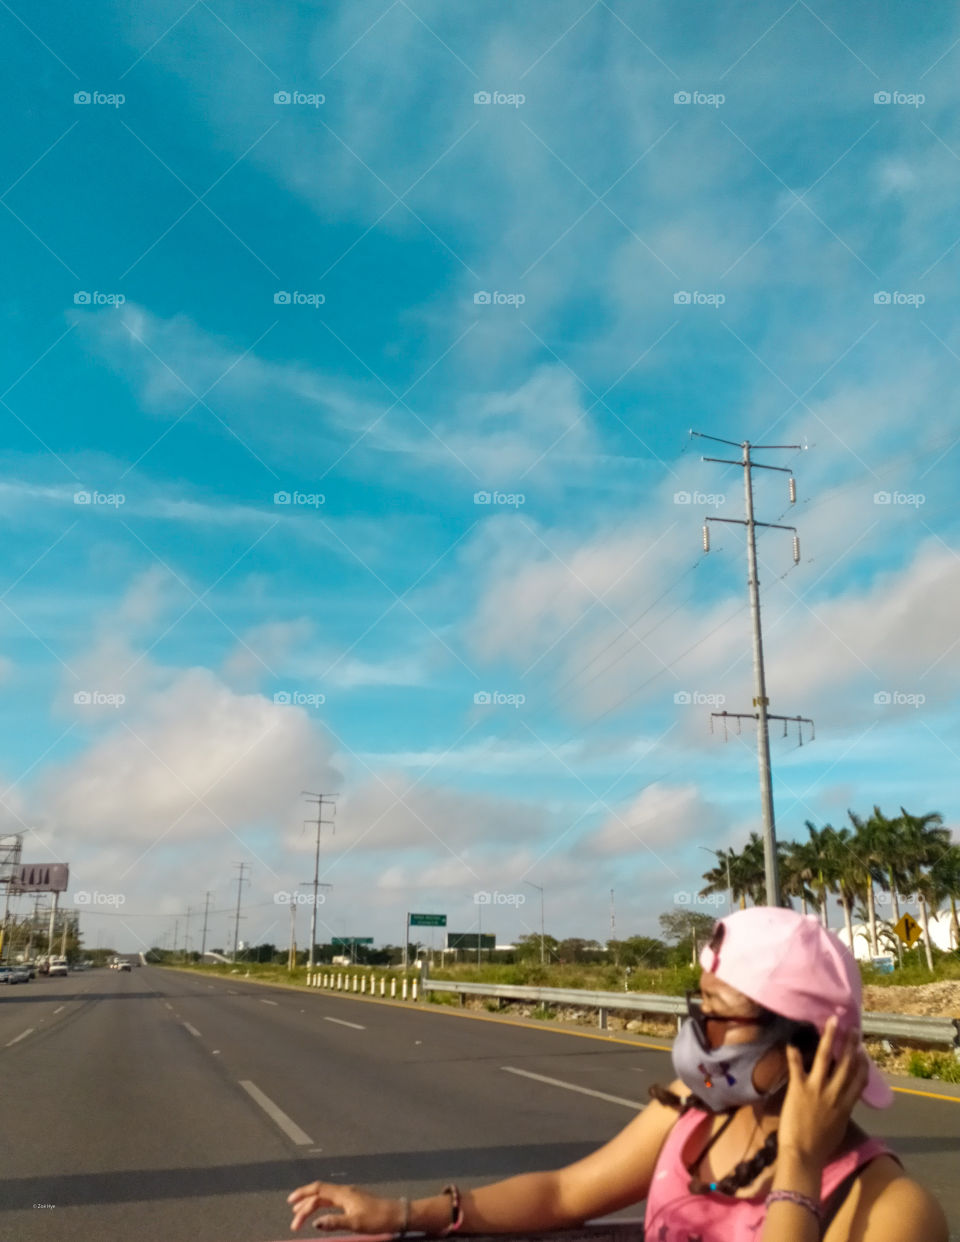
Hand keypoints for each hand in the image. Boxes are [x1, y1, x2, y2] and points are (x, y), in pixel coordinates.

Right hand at [287, 1180, 404, 1233]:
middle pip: (319, 1192)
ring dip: (311, 1204)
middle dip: (304, 1203)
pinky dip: (321, 1206)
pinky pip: (332, 1200)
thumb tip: (315, 1223)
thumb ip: (334, 1222)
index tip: (291, 1208)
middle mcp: (345, 1192)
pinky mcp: (354, 1201)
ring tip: (300, 1216)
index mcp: (343, 1194)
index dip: (303, 1197)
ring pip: (325, 1196)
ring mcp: (350, 1195)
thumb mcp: (355, 1224)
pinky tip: (320, 1214)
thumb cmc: (377, 1219)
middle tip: (293, 1218)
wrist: (397, 1215)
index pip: (318, 1191)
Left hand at [777, 1015, 869, 1169]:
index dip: (862, 1064)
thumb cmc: (821, 1146)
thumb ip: (842, 1111)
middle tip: (853, 1028)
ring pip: (825, 1057)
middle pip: (846, 1064)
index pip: (858, 1080)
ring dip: (830, 1037)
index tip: (862, 1051)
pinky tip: (793, 1038)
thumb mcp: (839, 1127)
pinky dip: (795, 1052)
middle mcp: (834, 1094)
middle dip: (850, 1044)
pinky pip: (797, 1065)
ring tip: (832, 1022)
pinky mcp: (799, 1088)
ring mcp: (817, 1089)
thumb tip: (844, 1101)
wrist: (803, 1155)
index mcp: (846, 1105)